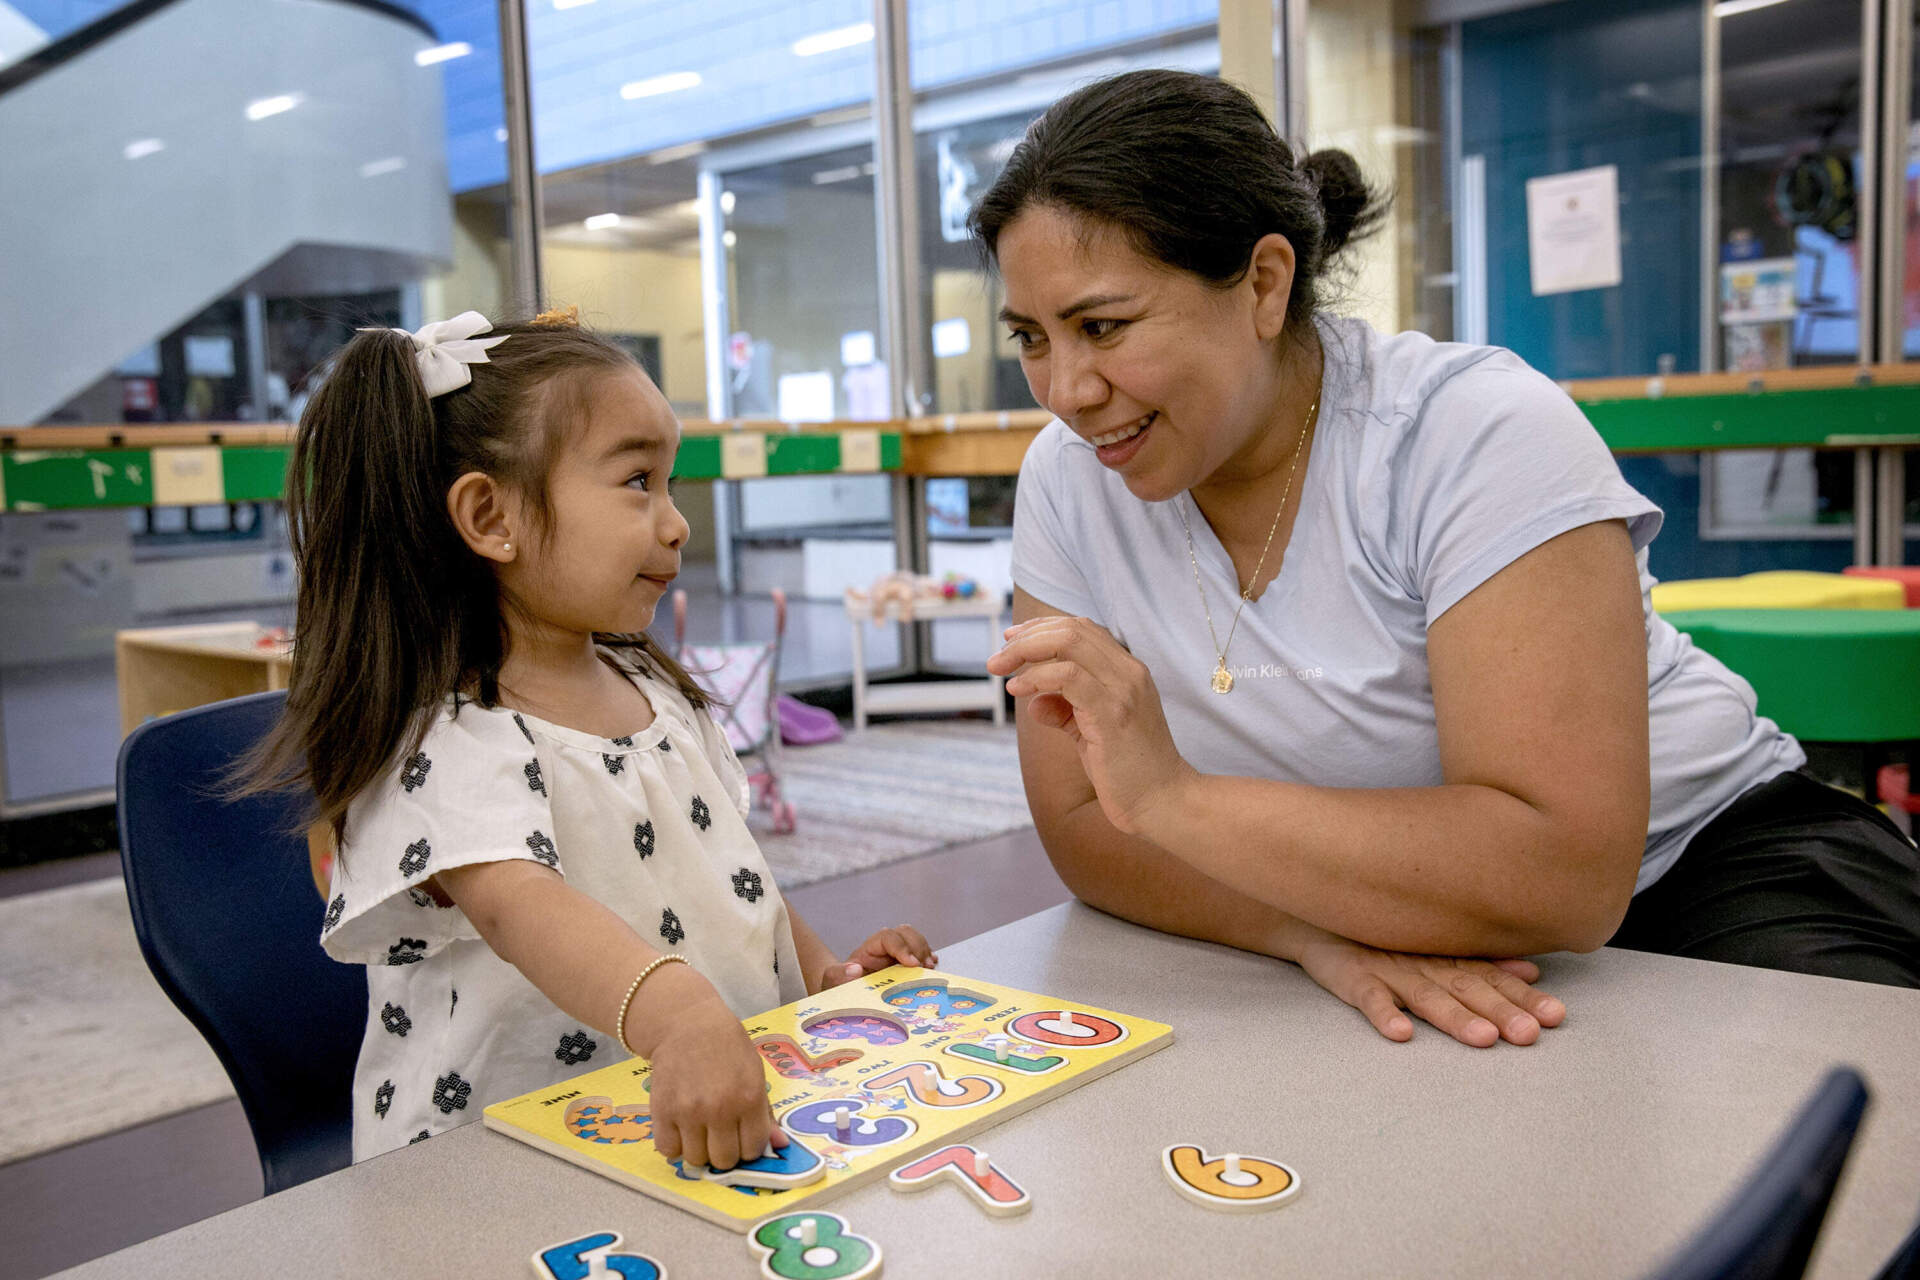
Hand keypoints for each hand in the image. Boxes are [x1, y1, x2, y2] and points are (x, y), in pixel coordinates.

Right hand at [643, 972, 786, 1170]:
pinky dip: (675, 1145)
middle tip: (721, 1134)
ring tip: (700, 1129)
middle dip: (725, 1152)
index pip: (753, 1149)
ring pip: (696, 1160)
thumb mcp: (755, 1075)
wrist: (689, 1025)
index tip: (742, 1136)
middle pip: (724, 1160)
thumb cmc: (729, 1050)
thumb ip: (766, 1114)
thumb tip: (780, 1146)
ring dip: (699, 1149)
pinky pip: (669, 1150)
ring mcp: (688, 1112)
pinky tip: (681, 1128)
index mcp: (749, 1099)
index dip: (749, 1147)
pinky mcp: (662, 1111)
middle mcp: (719, 1109)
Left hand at [821, 925, 937, 988]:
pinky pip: (921, 952)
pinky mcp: (906, 964)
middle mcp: (885, 948)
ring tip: (929, 968)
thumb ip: (838, 975)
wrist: (845, 993)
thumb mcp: (833, 981)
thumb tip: (855, 969)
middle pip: (905, 933)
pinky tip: (931, 967)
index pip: (888, 937)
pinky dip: (928, 957)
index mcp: (869, 949)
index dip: (902, 947)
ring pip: (916, 940)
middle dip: (918, 947)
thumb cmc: (839, 986)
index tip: (912, 964)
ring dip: (925, 951)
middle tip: (925, 967)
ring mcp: (897, 955)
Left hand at [987, 615, 1195, 834]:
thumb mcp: (1090, 733)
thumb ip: (1064, 711)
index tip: (1012, 640)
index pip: (1083, 629)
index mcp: (1128, 671)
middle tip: (997, 657)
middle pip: (1072, 629)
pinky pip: (1068, 678)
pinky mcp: (1112, 714)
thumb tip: (1032, 701)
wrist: (1163, 802)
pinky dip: (1036, 677)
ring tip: (999, 669)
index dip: (1043, 628)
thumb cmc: (1129, 771)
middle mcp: (1129, 672)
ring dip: (1025, 651)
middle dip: (1027, 637)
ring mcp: (1123, 690)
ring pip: (1069, 642)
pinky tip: (1018, 689)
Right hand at [1290, 925, 1565, 1046]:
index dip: (1523, 998)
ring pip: (1426, 995)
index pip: (1492, 980)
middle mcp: (1425, 962)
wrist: (1317, 913)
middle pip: (1468, 989)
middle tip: (1530, 1033)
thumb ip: (1481, 962)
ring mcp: (1388, 969)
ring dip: (1454, 1017)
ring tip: (1482, 1038)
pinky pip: (1368, 997)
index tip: (1557, 1016)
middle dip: (1501, 1011)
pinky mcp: (1351, 976)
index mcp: (1447, 958)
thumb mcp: (1435, 946)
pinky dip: (1385, 1013)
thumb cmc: (1383, 935)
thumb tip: (1533, 971)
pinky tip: (1402, 1033)